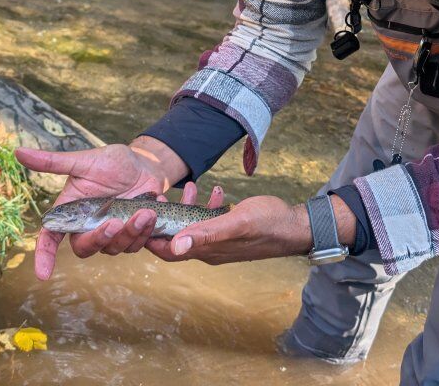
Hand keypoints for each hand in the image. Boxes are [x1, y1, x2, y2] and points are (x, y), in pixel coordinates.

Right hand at [15, 137, 187, 279]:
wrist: (145, 164)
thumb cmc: (112, 162)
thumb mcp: (84, 160)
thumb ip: (54, 162)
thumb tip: (18, 151)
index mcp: (71, 212)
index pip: (51, 239)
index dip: (45, 257)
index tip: (43, 274)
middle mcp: (88, 227)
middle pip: (85, 248)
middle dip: (100, 239)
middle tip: (115, 223)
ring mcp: (111, 233)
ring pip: (115, 248)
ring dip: (131, 232)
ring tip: (146, 211)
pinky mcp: (133, 234)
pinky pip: (137, 244)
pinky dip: (147, 230)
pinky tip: (155, 208)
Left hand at [145, 194, 313, 265]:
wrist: (296, 226)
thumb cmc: (269, 224)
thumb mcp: (236, 224)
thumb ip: (206, 233)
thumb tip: (175, 244)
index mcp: (208, 251)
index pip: (168, 251)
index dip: (151, 237)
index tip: (141, 216)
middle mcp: (211, 250)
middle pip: (177, 237)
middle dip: (167, 217)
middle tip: (162, 195)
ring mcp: (221, 241)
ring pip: (193, 227)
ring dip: (188, 207)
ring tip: (192, 187)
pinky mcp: (230, 231)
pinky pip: (210, 220)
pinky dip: (207, 206)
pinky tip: (214, 191)